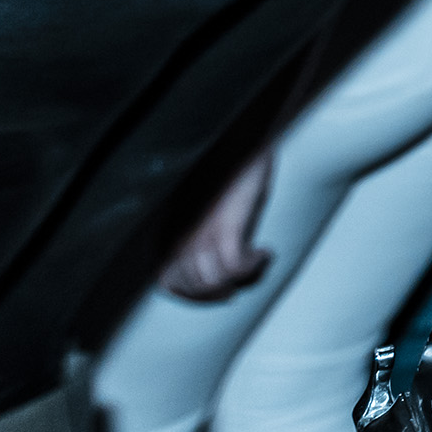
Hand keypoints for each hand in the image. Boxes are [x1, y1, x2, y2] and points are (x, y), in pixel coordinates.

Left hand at [162, 151, 274, 301]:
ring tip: (256, 262)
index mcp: (170, 232)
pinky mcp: (225, 228)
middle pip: (191, 287)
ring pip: (211, 283)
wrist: (238, 138)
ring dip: (238, 280)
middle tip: (242, 278)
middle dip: (218, 292)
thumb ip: (195, 229)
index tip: (217, 287)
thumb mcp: (200, 204)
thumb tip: (207, 257)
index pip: (167, 282)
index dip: (192, 293)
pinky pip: (234, 267)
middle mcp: (180, 238)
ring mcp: (201, 234)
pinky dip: (252, 267)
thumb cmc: (223, 167)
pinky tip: (264, 252)